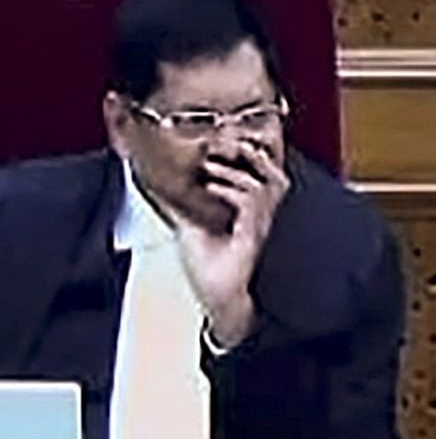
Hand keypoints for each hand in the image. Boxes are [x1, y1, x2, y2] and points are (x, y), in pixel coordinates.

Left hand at [177, 139, 288, 346]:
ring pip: (263, 185)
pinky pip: (250, 204)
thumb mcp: (189, 227)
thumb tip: (158, 190)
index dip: (249, 155)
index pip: (260, 175)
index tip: (223, 141)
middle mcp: (259, 215)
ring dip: (235, 170)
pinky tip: (212, 187)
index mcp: (249, 212)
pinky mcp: (251, 235)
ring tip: (211, 163)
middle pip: (273, 175)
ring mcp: (258, 224)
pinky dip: (230, 190)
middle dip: (254, 154)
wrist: (217, 297)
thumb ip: (181, 207)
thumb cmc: (210, 268)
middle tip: (229, 141)